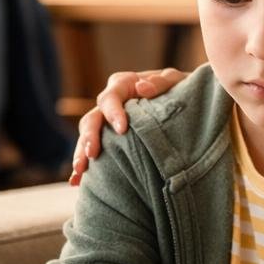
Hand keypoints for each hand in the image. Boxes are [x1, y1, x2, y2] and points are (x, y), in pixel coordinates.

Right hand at [69, 68, 189, 185]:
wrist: (188, 102)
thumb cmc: (181, 88)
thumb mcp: (177, 81)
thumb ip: (162, 82)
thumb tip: (142, 88)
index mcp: (125, 85)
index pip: (110, 97)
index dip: (113, 112)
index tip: (122, 129)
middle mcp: (112, 103)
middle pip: (92, 118)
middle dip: (90, 136)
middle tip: (93, 154)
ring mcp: (108, 122)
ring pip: (87, 136)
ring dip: (81, 153)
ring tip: (79, 171)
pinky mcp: (110, 139)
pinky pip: (93, 152)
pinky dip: (84, 167)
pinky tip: (76, 182)